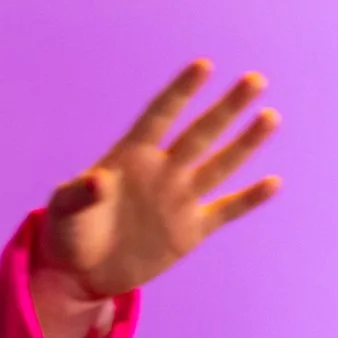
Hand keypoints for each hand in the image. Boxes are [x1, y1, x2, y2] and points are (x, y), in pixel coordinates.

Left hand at [38, 60, 282, 302]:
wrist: (82, 271)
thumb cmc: (68, 230)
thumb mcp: (63, 210)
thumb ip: (78, 193)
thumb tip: (99, 181)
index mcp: (130, 155)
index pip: (161, 115)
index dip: (181, 91)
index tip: (204, 65)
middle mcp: (162, 170)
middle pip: (200, 133)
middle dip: (226, 107)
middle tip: (255, 80)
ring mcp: (179, 199)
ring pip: (219, 165)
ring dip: (245, 143)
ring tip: (270, 116)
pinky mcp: (190, 231)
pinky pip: (225, 211)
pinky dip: (248, 199)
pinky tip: (273, 182)